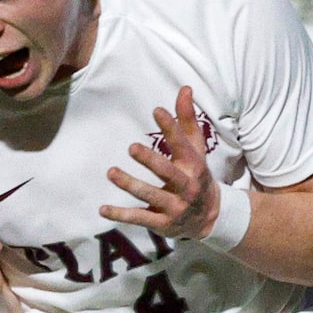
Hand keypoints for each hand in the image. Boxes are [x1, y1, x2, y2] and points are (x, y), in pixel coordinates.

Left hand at [101, 86, 221, 238]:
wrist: (210, 217)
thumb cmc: (197, 175)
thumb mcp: (196, 149)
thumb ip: (187, 120)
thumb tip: (184, 88)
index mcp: (194, 166)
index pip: (183, 145)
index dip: (172, 128)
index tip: (157, 111)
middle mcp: (186, 186)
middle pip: (168, 173)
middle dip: (151, 161)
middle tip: (132, 147)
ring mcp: (174, 207)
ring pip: (150, 196)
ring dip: (130, 185)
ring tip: (111, 172)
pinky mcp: (162, 223)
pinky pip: (139, 218)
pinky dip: (120, 215)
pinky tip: (103, 209)